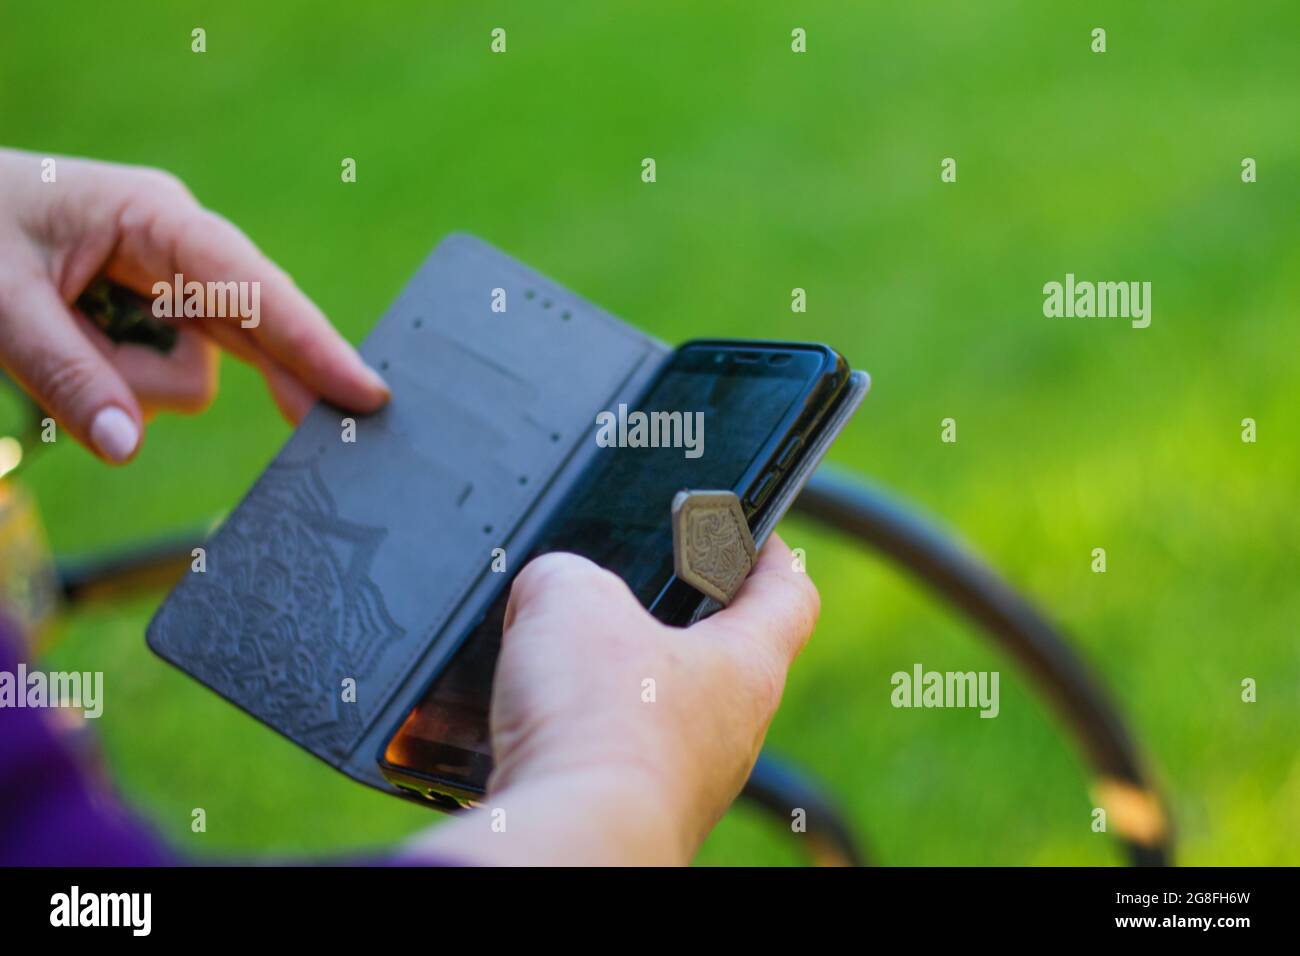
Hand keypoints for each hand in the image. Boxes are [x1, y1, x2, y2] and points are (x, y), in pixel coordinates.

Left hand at [0, 148, 387, 462]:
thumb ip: (65, 374)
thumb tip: (128, 449)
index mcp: (156, 218)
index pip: (253, 287)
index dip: (314, 343)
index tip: (365, 392)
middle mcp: (179, 251)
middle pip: (259, 331)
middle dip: (287, 379)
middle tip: (342, 437)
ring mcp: (169, 287)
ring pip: (196, 373)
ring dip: (130, 386)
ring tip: (44, 341)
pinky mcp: (153, 319)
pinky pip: (162, 381)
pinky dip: (119, 387)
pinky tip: (68, 350)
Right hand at [408, 534, 818, 865]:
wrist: (567, 842)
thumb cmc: (598, 728)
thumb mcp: (570, 597)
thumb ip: (565, 574)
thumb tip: (549, 593)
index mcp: (746, 666)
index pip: (789, 594)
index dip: (770, 552)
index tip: (750, 531)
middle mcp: (730, 732)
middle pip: (721, 657)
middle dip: (673, 619)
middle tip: (628, 588)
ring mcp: (685, 782)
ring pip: (661, 713)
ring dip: (616, 684)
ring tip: (560, 656)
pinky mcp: (635, 816)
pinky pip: (610, 761)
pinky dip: (575, 738)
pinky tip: (530, 723)